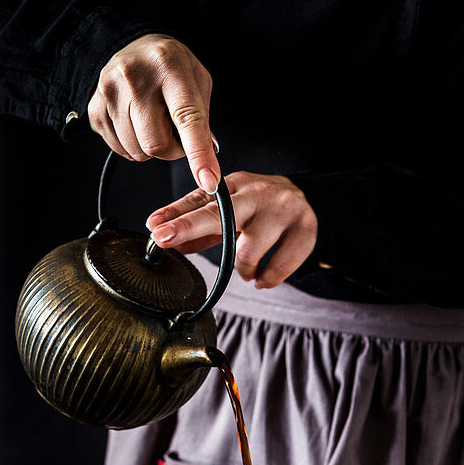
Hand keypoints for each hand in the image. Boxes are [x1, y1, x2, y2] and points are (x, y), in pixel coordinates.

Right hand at [87, 33, 219, 194]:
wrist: (135, 47)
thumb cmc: (170, 66)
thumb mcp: (197, 81)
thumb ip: (204, 119)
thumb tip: (207, 160)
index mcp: (169, 66)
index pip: (187, 119)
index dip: (198, 154)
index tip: (208, 180)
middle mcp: (135, 76)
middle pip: (156, 145)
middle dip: (171, 150)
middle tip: (174, 131)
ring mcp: (109, 91)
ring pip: (137, 151)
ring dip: (150, 147)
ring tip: (153, 121)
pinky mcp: (95, 107)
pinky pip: (119, 149)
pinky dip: (132, 145)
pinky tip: (136, 123)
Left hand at [146, 172, 317, 288]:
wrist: (308, 199)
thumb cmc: (260, 208)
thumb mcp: (229, 209)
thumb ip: (199, 226)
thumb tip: (163, 238)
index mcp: (237, 185)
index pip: (202, 201)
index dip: (177, 215)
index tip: (155, 228)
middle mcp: (259, 193)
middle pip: (222, 214)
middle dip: (189, 226)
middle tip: (164, 239)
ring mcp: (283, 210)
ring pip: (249, 250)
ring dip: (242, 270)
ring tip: (247, 271)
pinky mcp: (305, 230)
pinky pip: (279, 267)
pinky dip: (266, 279)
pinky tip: (262, 279)